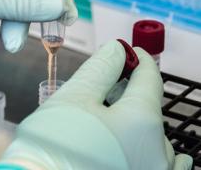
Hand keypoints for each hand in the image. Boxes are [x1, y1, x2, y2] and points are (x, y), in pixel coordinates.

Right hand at [0, 40, 191, 169]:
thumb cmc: (50, 147)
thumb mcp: (73, 98)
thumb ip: (100, 69)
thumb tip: (116, 50)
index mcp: (141, 123)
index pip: (149, 79)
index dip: (137, 60)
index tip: (127, 52)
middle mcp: (156, 152)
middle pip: (149, 108)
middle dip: (130, 92)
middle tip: (107, 85)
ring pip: (153, 136)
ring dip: (136, 119)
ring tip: (109, 116)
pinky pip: (160, 162)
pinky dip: (152, 147)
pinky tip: (146, 145)